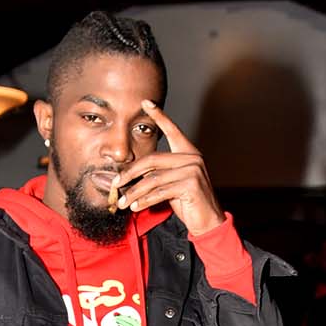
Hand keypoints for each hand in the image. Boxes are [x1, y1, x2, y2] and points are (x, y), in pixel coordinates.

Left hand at [113, 100, 224, 235]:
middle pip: (152, 160)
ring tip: (122, 202)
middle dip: (130, 173)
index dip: (159, 116)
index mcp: (188, 152)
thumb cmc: (189, 203)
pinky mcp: (191, 185)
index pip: (172, 130)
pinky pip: (160, 192)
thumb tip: (130, 176)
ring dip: (134, 192)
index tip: (146, 103)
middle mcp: (192, 158)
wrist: (209, 222)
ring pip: (153, 179)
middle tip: (116, 184)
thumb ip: (158, 175)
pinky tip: (136, 206)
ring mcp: (193, 170)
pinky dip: (145, 200)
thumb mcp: (171, 185)